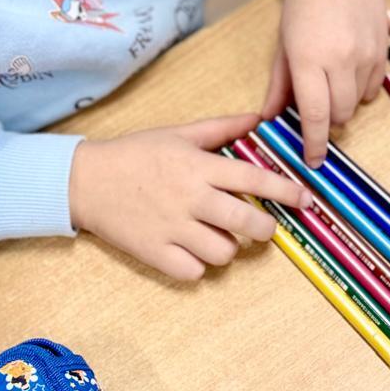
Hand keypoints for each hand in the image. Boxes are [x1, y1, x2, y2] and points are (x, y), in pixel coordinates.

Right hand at [69, 113, 311, 280]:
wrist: (84, 181)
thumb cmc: (134, 155)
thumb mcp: (178, 134)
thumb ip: (220, 128)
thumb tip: (257, 118)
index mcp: (198, 167)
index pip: (255, 180)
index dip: (286, 191)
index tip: (305, 199)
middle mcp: (190, 199)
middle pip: (248, 224)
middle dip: (265, 229)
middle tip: (262, 228)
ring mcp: (173, 228)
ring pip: (224, 253)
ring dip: (227, 249)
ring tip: (216, 237)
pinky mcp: (155, 253)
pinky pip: (194, 272)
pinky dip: (197, 266)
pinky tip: (191, 252)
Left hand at [261, 0, 386, 165]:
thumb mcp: (283, 40)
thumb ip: (279, 82)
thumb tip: (271, 116)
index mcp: (309, 59)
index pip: (314, 115)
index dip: (313, 144)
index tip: (312, 161)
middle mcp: (340, 60)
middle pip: (338, 115)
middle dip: (326, 122)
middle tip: (314, 112)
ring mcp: (366, 55)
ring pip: (357, 104)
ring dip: (343, 105)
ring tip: (330, 85)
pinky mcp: (383, 50)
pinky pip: (375, 87)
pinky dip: (361, 90)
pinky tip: (349, 73)